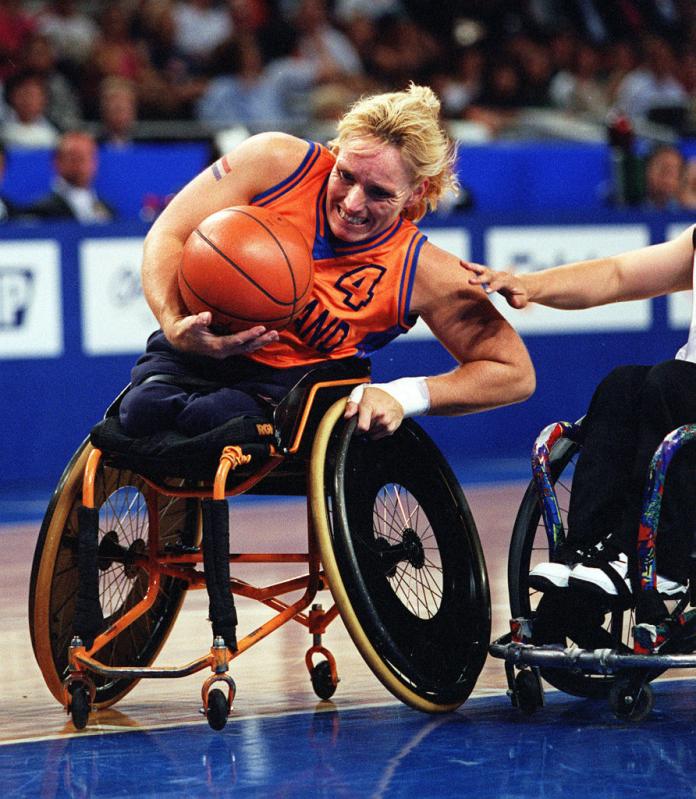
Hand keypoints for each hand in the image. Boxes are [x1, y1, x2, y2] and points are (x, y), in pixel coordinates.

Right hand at [162, 311, 278, 357]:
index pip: (236, 341)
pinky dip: (256, 341)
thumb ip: (196, 321)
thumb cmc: (185, 330)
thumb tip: (206, 316)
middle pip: (247, 347)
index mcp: (217, 347)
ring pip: (248, 348)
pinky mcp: (229, 347)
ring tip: (276, 335)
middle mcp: (225, 351)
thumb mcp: (187, 325)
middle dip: (261, 341)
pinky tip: (265, 335)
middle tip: (275, 334)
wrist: (182, 340)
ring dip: (262, 342)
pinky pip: (246, 345)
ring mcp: (228, 350)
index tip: (261, 328)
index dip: (249, 335)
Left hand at [344, 386, 404, 439]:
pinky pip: (378, 436)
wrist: (396, 395)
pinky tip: (379, 422)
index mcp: (370, 406)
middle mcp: (380, 415)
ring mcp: (387, 422)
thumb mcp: (361, 393)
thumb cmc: (377, 394)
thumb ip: (352, 405)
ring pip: (371, 434)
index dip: (356, 429)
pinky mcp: (392, 428)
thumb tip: (347, 416)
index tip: (355, 426)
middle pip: (365, 431)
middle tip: (365, 417)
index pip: (362, 426)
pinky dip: (376, 431)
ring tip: (373, 418)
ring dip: (370, 429)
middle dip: (362, 426)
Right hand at [461, 261, 529, 308]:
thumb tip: (513, 300)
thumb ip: (518, 301)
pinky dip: (471, 266)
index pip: (501, 283)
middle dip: (480, 278)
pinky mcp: (489, 273)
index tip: (487, 291)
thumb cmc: (520, 296)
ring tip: (462, 264)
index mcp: (509, 282)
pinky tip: (461, 263)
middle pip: (490, 275)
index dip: (494, 286)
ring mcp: (494, 273)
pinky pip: (479, 269)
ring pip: (483, 269)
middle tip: (470, 281)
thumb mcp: (522, 301)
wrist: (521, 286)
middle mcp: (501, 275)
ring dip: (473, 267)